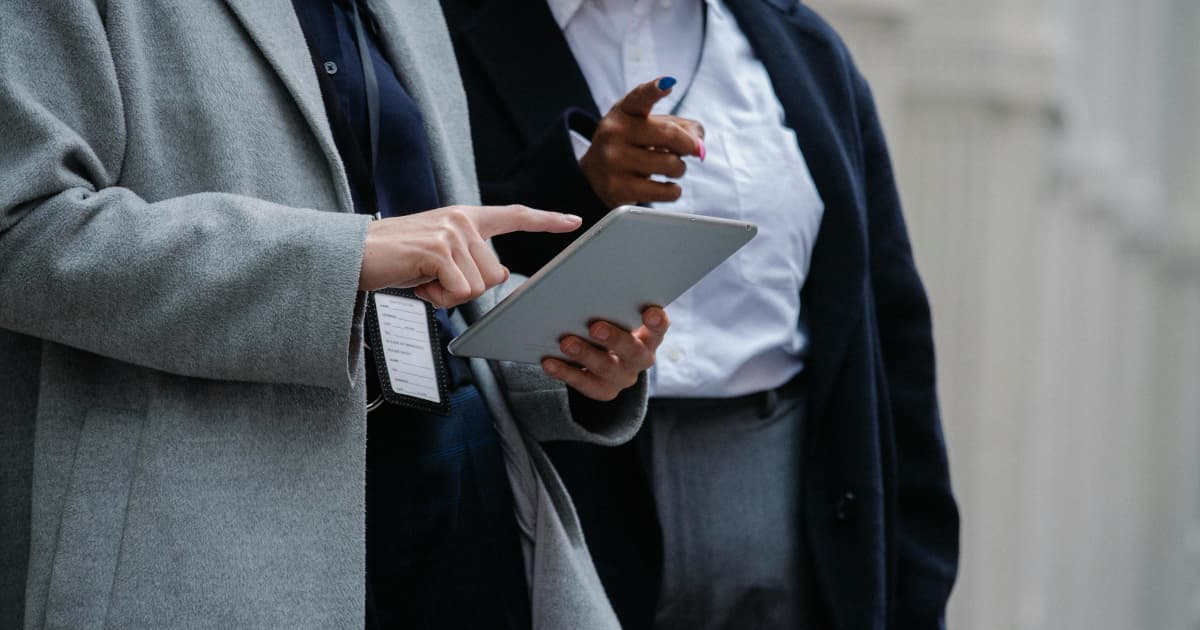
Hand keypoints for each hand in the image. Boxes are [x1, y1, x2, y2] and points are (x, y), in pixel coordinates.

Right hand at [358, 204, 580, 306]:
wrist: (353, 255)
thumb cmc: (396, 260)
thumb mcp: (440, 256)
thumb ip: (471, 260)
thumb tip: (501, 274)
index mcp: (465, 218)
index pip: (514, 215)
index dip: (546, 220)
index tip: (574, 221)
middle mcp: (462, 220)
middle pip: (496, 274)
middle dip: (466, 289)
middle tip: (433, 279)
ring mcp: (450, 233)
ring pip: (479, 287)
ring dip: (449, 295)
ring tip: (423, 278)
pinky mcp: (438, 250)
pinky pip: (459, 293)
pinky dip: (438, 299)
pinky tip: (418, 283)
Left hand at [541, 306, 669, 400]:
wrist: (605, 357)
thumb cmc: (610, 324)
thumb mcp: (616, 315)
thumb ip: (610, 305)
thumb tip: (582, 285)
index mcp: (649, 336)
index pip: (659, 328)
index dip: (657, 321)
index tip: (649, 311)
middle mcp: (640, 358)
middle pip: (633, 351)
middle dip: (615, 339)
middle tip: (595, 327)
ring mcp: (622, 377)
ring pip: (607, 369)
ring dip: (585, 355)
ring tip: (566, 343)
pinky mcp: (603, 390)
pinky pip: (584, 384)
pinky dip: (565, 372)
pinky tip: (549, 362)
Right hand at [580, 77, 705, 208]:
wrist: (594, 175)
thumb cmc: (632, 145)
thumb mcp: (649, 126)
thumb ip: (682, 127)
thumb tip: (700, 145)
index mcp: (624, 111)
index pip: (640, 98)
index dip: (654, 90)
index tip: (667, 84)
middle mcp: (614, 133)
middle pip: (670, 135)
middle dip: (687, 146)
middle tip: (687, 151)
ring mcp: (613, 161)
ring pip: (671, 165)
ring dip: (680, 169)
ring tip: (671, 169)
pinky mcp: (618, 189)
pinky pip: (663, 191)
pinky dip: (673, 191)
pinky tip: (667, 187)